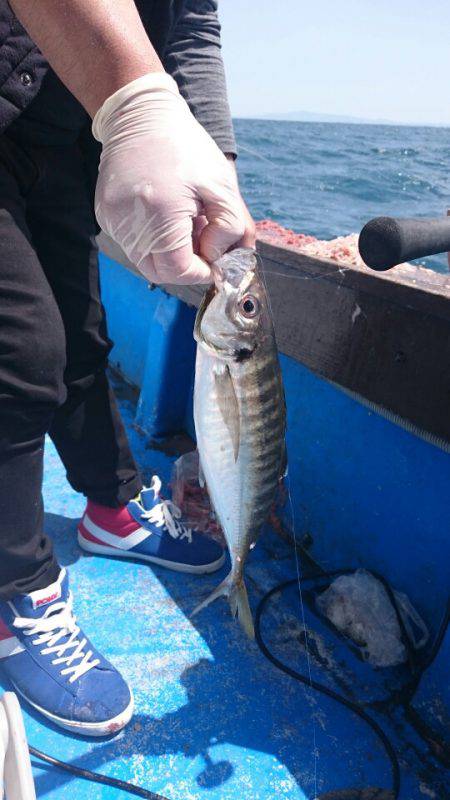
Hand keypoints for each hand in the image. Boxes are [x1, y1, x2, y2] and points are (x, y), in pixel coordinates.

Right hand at [93, 73, 245, 284]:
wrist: (140, 113)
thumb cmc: (185, 146)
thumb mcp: (222, 184)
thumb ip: (231, 228)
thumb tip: (220, 260)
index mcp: (159, 213)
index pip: (180, 271)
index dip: (202, 271)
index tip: (216, 258)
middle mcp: (129, 221)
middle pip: (160, 273)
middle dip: (186, 266)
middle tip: (203, 242)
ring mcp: (113, 220)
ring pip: (146, 261)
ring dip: (170, 252)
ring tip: (185, 220)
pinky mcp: (105, 215)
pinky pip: (133, 243)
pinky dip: (153, 238)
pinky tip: (165, 212)